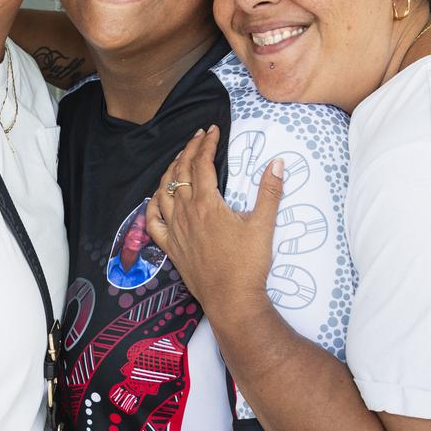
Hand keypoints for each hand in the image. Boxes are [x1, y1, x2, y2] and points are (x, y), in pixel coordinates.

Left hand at [146, 125, 284, 319]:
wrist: (232, 301)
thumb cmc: (248, 265)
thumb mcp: (263, 225)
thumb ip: (270, 192)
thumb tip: (278, 162)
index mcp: (206, 204)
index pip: (202, 163)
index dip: (207, 143)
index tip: (213, 129)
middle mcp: (185, 213)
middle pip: (181, 172)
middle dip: (188, 150)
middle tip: (198, 136)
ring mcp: (174, 230)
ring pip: (163, 192)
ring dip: (170, 171)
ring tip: (179, 159)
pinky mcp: (170, 247)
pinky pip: (153, 221)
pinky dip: (153, 205)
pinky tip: (157, 198)